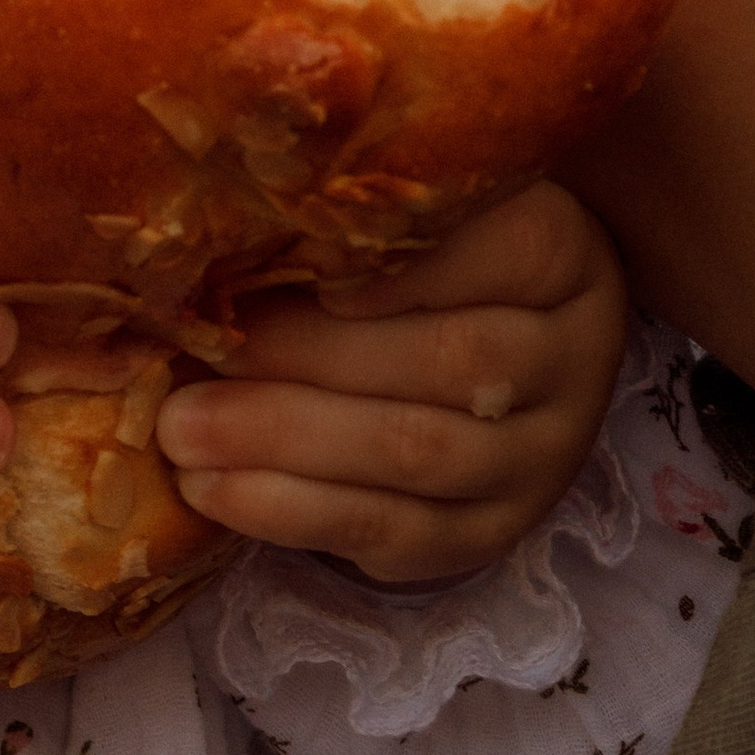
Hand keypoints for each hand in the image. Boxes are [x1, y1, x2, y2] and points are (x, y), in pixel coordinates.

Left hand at [154, 180, 628, 583]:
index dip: (414, 263)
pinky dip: (293, 514)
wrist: (478, 359)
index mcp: (564, 257)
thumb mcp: (414, 220)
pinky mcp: (486, 534)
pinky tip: (214, 491)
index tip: (308, 263)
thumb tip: (222, 241)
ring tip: (182, 430)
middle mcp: (572, 360)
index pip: (511, 251)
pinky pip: (393, 535)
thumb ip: (352, 222)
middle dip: (310, 358)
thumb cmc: (418, 264)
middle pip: (452, 361)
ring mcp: (539, 459)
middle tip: (198, 350)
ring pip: (418, 453)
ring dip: (287, 442)